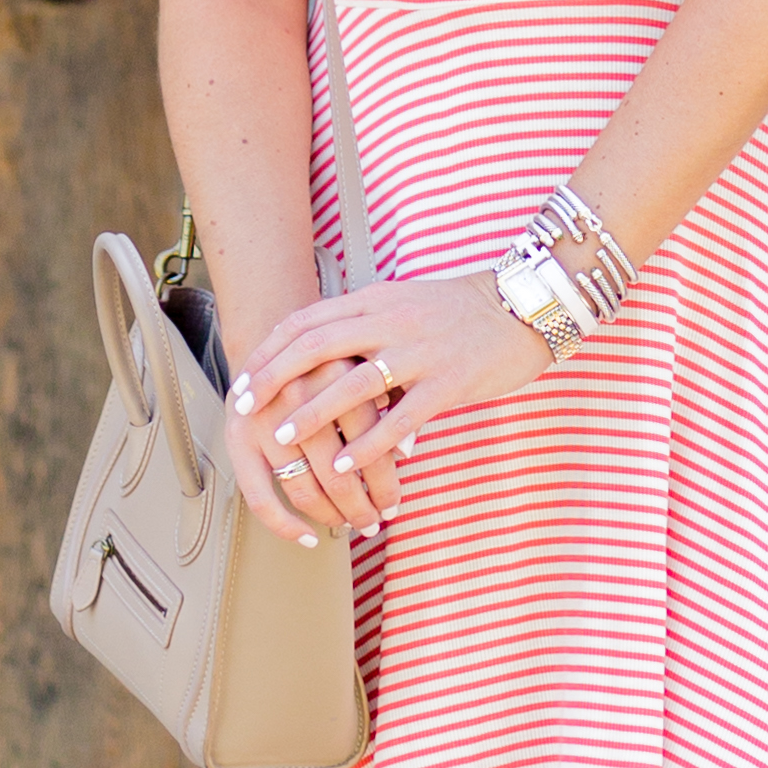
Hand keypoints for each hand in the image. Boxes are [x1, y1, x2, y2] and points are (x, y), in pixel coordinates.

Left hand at [225, 266, 553, 540]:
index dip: (270, 350)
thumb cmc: (461, 312)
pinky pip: (401, 417)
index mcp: (377, 301)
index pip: (307, 320)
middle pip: (317, 346)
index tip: (243, 377)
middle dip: (275, 378)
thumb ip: (364, 326)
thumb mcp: (405, 305)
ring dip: (313, 414)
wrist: (524, 308)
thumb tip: (320, 356)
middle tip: (246, 407)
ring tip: (283, 440)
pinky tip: (345, 466)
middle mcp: (392, 322)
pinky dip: (368, 444)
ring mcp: (420, 352)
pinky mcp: (448, 382)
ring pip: (353, 384)